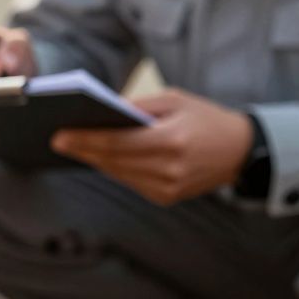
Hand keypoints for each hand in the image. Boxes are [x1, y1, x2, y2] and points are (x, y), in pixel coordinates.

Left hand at [50, 89, 253, 205]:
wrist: (240, 151)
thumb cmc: (204, 118)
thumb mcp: (175, 100)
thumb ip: (138, 106)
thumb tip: (101, 111)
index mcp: (172, 141)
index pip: (117, 143)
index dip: (86, 140)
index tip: (60, 135)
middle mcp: (169, 169)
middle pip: (113, 161)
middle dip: (84, 150)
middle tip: (58, 139)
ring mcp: (168, 188)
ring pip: (118, 174)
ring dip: (95, 160)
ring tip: (73, 146)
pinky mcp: (166, 198)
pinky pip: (130, 182)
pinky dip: (115, 169)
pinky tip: (99, 157)